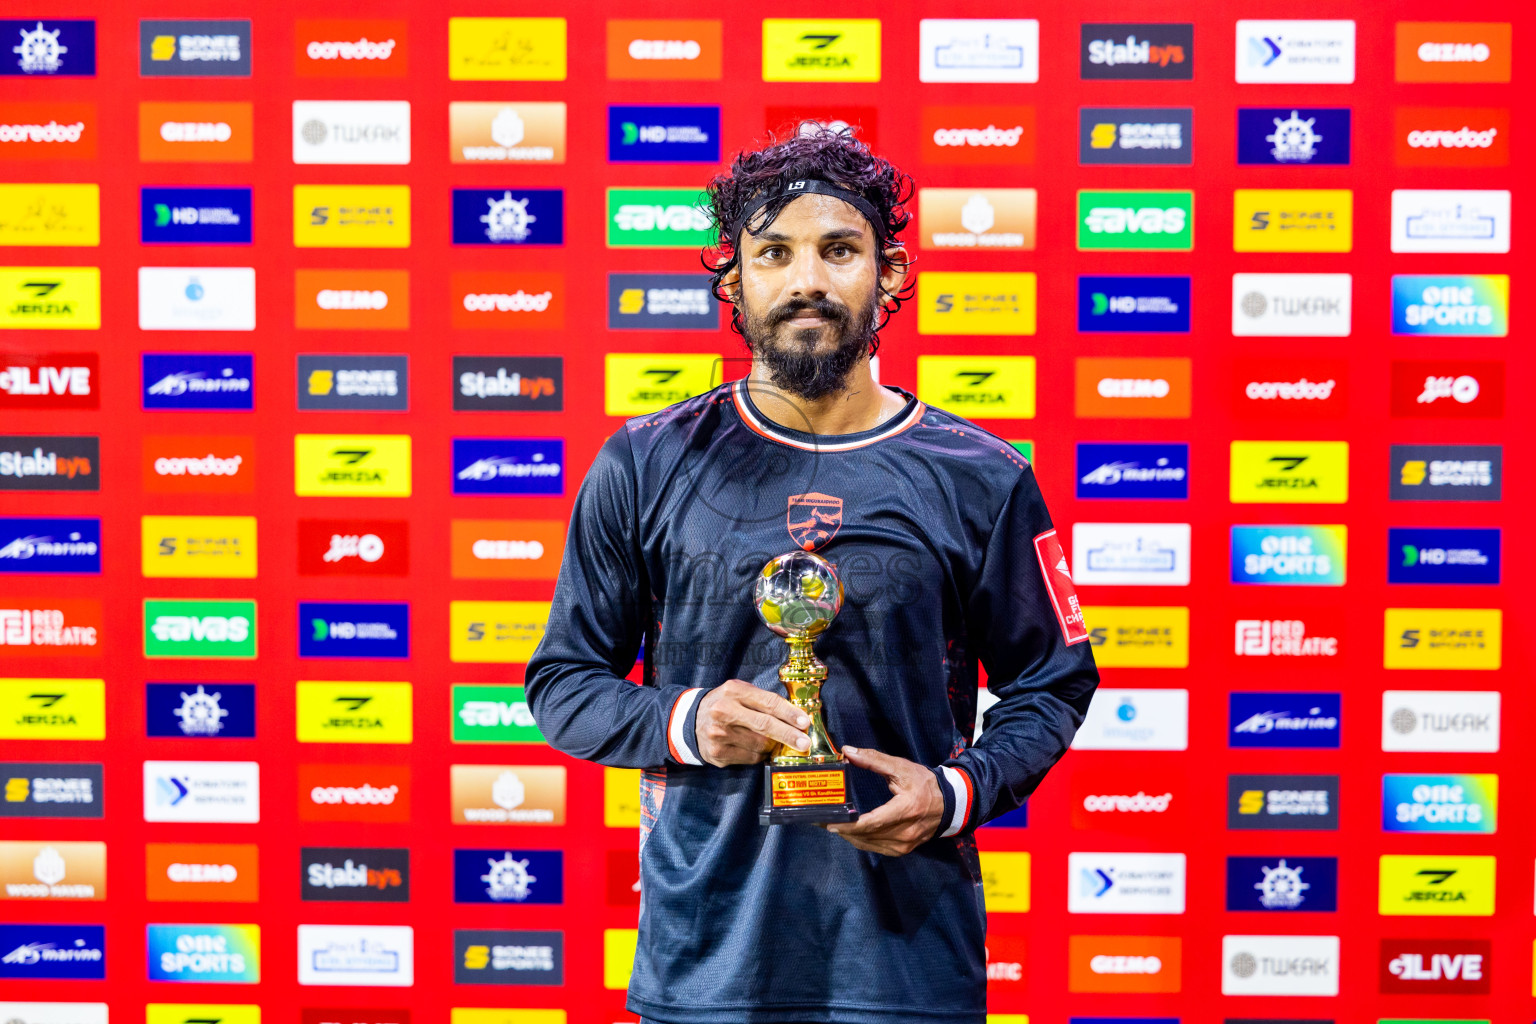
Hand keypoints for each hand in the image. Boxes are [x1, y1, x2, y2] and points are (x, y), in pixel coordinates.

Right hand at [694, 679, 810, 766]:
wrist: (690, 720)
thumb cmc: (724, 704)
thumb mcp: (739, 692)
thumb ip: (763, 700)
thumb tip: (795, 716)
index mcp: (733, 691)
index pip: (768, 702)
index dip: (789, 713)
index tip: (804, 722)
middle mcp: (724, 711)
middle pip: (765, 725)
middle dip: (788, 734)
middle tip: (804, 742)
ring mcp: (719, 734)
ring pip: (760, 744)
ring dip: (771, 745)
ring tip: (772, 741)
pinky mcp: (717, 753)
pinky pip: (750, 758)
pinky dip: (758, 754)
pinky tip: (756, 748)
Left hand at [825, 746, 944, 856]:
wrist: (949, 804)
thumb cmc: (924, 784)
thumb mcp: (901, 768)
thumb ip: (874, 760)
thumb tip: (847, 751)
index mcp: (906, 810)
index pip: (873, 823)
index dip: (849, 825)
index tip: (829, 822)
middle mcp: (904, 832)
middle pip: (866, 835)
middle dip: (841, 829)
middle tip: (819, 820)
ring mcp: (903, 845)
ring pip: (868, 844)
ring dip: (847, 836)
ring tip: (828, 824)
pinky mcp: (902, 850)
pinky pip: (875, 848)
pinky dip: (859, 840)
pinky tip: (848, 832)